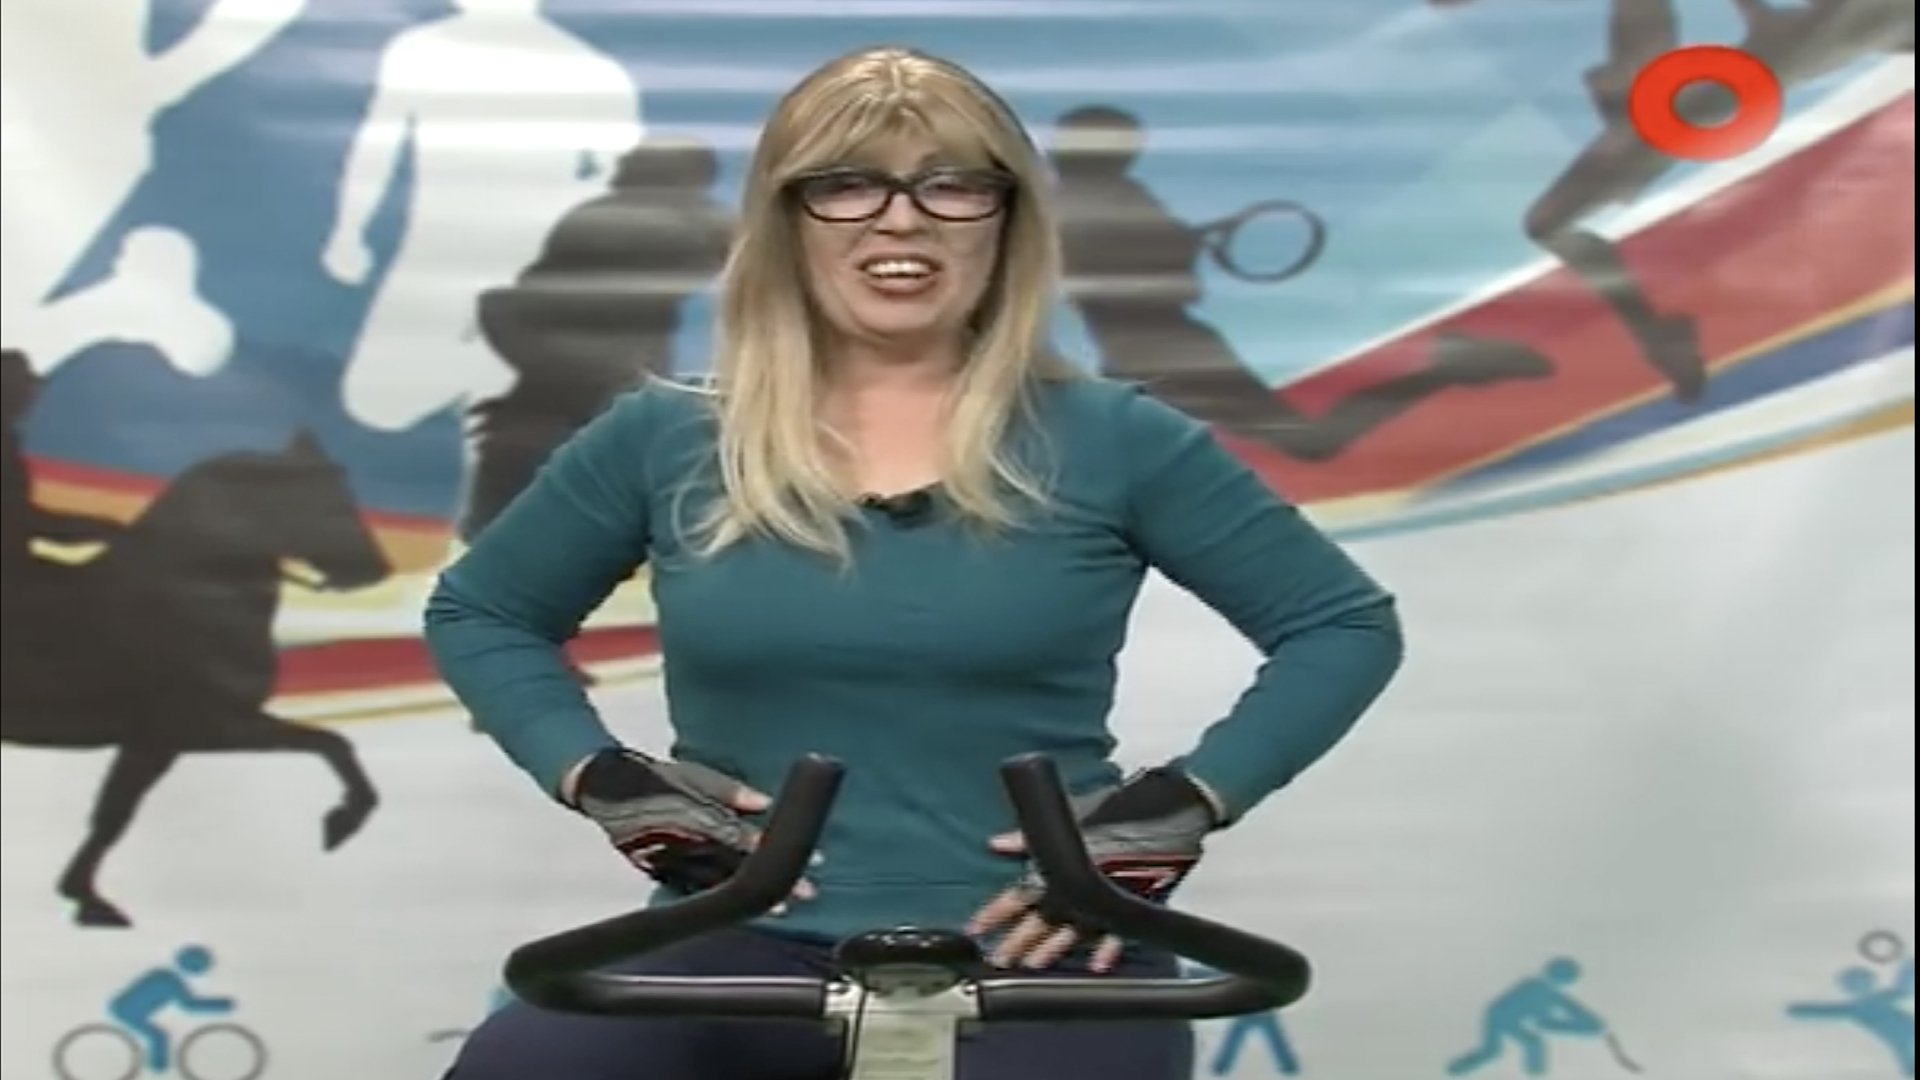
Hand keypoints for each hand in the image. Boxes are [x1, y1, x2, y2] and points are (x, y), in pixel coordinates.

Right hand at [568, 748, 816, 909]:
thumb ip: (730, 791)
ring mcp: (671, 862)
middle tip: (805, 894)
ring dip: (748, 898)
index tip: (808, 858)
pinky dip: (716, 900)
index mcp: (697, 817)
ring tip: (779, 909)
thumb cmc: (655, 777)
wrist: (603, 787)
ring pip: (717, 885)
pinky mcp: (657, 872)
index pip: (746, 839)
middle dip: (771, 882)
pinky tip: (735, 910)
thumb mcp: (694, 774)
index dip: (776, 851)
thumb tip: (765, 802)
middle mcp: (686, 844)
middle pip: (737, 867)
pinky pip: (692, 889)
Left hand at [967, 765, 1219, 971]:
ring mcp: (1111, 895)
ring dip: (1054, 948)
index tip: (975, 928)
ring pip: (1076, 930)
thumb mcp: (1076, 813)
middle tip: (998, 957)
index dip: (998, 911)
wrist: (1175, 808)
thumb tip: (997, 844)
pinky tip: (1097, 966)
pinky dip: (1109, 949)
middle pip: (1046, 917)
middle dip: (1020, 939)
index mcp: (1067, 859)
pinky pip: (1121, 932)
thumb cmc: (1125, 806)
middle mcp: (1085, 881)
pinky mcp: (1137, 901)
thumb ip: (1034, 834)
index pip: (1023, 890)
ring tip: (1033, 964)